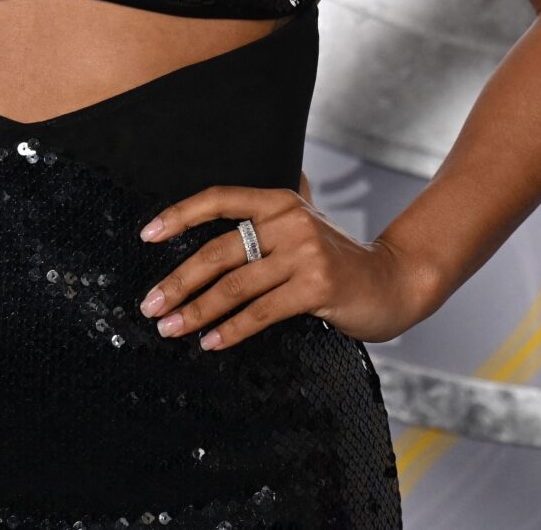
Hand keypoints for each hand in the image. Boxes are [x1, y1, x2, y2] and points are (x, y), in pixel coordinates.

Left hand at [136, 183, 433, 349]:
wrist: (394, 282)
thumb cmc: (340, 260)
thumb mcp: (303, 228)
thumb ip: (267, 221)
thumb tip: (212, 223)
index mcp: (279, 201)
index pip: (219, 199)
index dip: (179, 215)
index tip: (147, 235)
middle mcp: (290, 220)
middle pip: (218, 251)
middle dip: (178, 281)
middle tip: (151, 304)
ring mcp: (304, 253)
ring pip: (235, 286)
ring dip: (196, 311)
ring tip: (171, 328)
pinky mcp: (316, 286)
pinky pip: (260, 312)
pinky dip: (230, 329)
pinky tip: (210, 342)